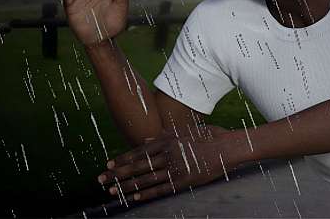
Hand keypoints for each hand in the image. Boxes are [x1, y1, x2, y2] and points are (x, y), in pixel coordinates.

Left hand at [98, 126, 231, 202]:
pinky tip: (133, 198)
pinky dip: (145, 194)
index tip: (108, 164)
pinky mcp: (183, 181)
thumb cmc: (209, 136)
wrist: (229, 147)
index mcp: (168, 141)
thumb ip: (164, 135)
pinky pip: (160, 189)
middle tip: (100, 179)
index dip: (122, 158)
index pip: (139, 151)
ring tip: (111, 191)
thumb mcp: (186, 130)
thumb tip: (146, 139)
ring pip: (145, 179)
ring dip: (126, 186)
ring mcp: (175, 168)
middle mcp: (168, 154)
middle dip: (117, 173)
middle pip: (137, 166)